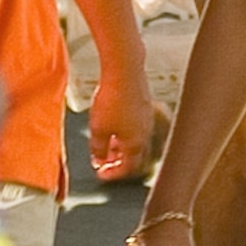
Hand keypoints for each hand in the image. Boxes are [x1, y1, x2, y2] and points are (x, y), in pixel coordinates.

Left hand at [87, 66, 153, 183]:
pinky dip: (127, 133)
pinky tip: (115, 125)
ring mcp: (148, 120)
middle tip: (105, 162)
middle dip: (119, 162)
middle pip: (135, 157)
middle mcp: (146, 135)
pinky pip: (138, 128)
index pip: (127, 169)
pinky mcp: (146, 107)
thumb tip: (99, 160)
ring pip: (137, 142)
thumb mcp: (98, 128)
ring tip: (108, 144)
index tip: (101, 174)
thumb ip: (98, 148)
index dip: (113, 174)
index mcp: (135, 144)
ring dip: (123, 148)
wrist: (125, 71)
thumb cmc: (112, 99)